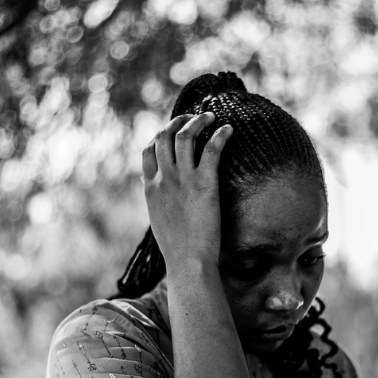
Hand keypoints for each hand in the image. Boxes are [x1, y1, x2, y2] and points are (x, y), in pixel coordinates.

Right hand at [142, 112, 231, 278]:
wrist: (187, 261)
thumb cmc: (178, 249)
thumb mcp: (161, 222)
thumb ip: (162, 204)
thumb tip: (167, 201)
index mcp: (150, 188)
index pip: (148, 151)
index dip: (160, 136)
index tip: (172, 130)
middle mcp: (163, 179)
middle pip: (164, 138)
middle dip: (178, 122)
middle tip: (193, 117)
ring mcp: (183, 180)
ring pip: (185, 137)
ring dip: (198, 122)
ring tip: (211, 116)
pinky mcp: (204, 184)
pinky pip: (211, 150)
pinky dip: (220, 135)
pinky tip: (229, 129)